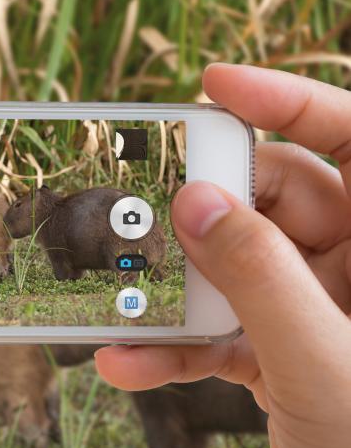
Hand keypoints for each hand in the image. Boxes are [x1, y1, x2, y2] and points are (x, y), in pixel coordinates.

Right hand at [95, 64, 350, 447]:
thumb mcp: (323, 362)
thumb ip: (260, 280)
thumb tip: (196, 204)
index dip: (288, 102)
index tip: (213, 86)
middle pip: (270, 203)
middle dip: (205, 213)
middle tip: (148, 216)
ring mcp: (311, 310)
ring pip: (232, 269)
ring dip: (173, 291)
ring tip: (124, 298)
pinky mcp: (275, 351)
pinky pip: (217, 332)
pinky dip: (171, 348)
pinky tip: (128, 361)